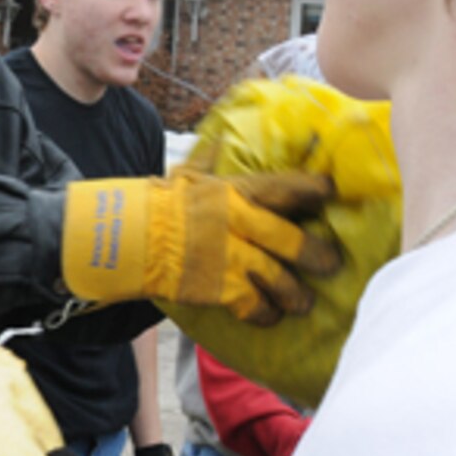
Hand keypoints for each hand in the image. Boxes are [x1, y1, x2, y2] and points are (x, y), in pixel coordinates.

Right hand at [61, 167, 340, 323]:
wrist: (124, 239)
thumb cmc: (152, 204)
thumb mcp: (182, 176)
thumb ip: (206, 162)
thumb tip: (218, 138)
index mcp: (233, 192)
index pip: (285, 188)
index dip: (313, 190)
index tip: (330, 191)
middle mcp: (238, 224)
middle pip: (291, 240)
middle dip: (316, 254)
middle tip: (331, 263)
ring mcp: (230, 258)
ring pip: (278, 278)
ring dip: (295, 293)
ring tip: (304, 302)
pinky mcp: (218, 288)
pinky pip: (253, 305)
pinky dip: (264, 313)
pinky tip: (270, 316)